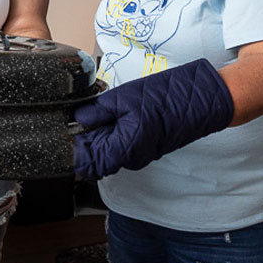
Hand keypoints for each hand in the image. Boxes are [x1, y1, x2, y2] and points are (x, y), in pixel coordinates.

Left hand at [72, 58, 234, 180]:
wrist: (202, 99)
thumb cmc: (168, 98)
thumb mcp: (123, 98)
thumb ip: (96, 111)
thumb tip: (77, 118)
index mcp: (123, 149)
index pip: (87, 164)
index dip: (72, 152)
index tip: (60, 137)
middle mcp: (131, 158)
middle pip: (95, 158)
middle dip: (83, 142)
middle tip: (74, 120)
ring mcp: (140, 154)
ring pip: (108, 151)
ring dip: (98, 137)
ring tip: (95, 115)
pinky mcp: (146, 146)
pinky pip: (122, 145)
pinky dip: (112, 134)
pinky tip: (111, 117)